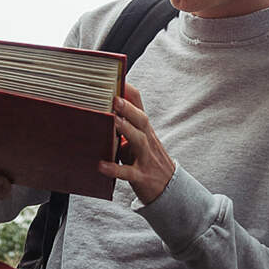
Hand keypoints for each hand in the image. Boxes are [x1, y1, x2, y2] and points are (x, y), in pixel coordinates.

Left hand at [99, 84, 174, 204]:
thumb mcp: (138, 142)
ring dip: (126, 130)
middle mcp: (148, 141)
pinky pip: (128, 173)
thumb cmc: (146, 161)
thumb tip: (99, 112)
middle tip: (113, 98)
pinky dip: (114, 169)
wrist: (169, 189)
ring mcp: (146, 159)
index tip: (117, 78)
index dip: (130, 92)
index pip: (140, 106)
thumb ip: (122, 129)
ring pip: (139, 141)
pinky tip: (100, 165)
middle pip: (142, 120)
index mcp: (145, 131)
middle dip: (128, 108)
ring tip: (112, 122)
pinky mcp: (141, 177)